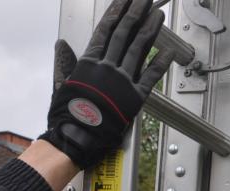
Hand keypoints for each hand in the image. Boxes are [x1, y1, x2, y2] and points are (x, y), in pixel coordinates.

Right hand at [39, 0, 170, 169]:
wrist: (76, 138)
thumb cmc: (66, 115)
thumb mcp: (60, 85)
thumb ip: (64, 62)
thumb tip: (61, 45)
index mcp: (89, 63)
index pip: (105, 30)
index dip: (116, 12)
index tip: (124, 0)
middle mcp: (108, 68)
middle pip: (125, 33)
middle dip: (135, 12)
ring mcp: (123, 81)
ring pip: (139, 48)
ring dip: (150, 29)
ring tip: (158, 14)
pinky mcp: (135, 97)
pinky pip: (151, 76)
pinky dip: (160, 63)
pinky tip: (169, 50)